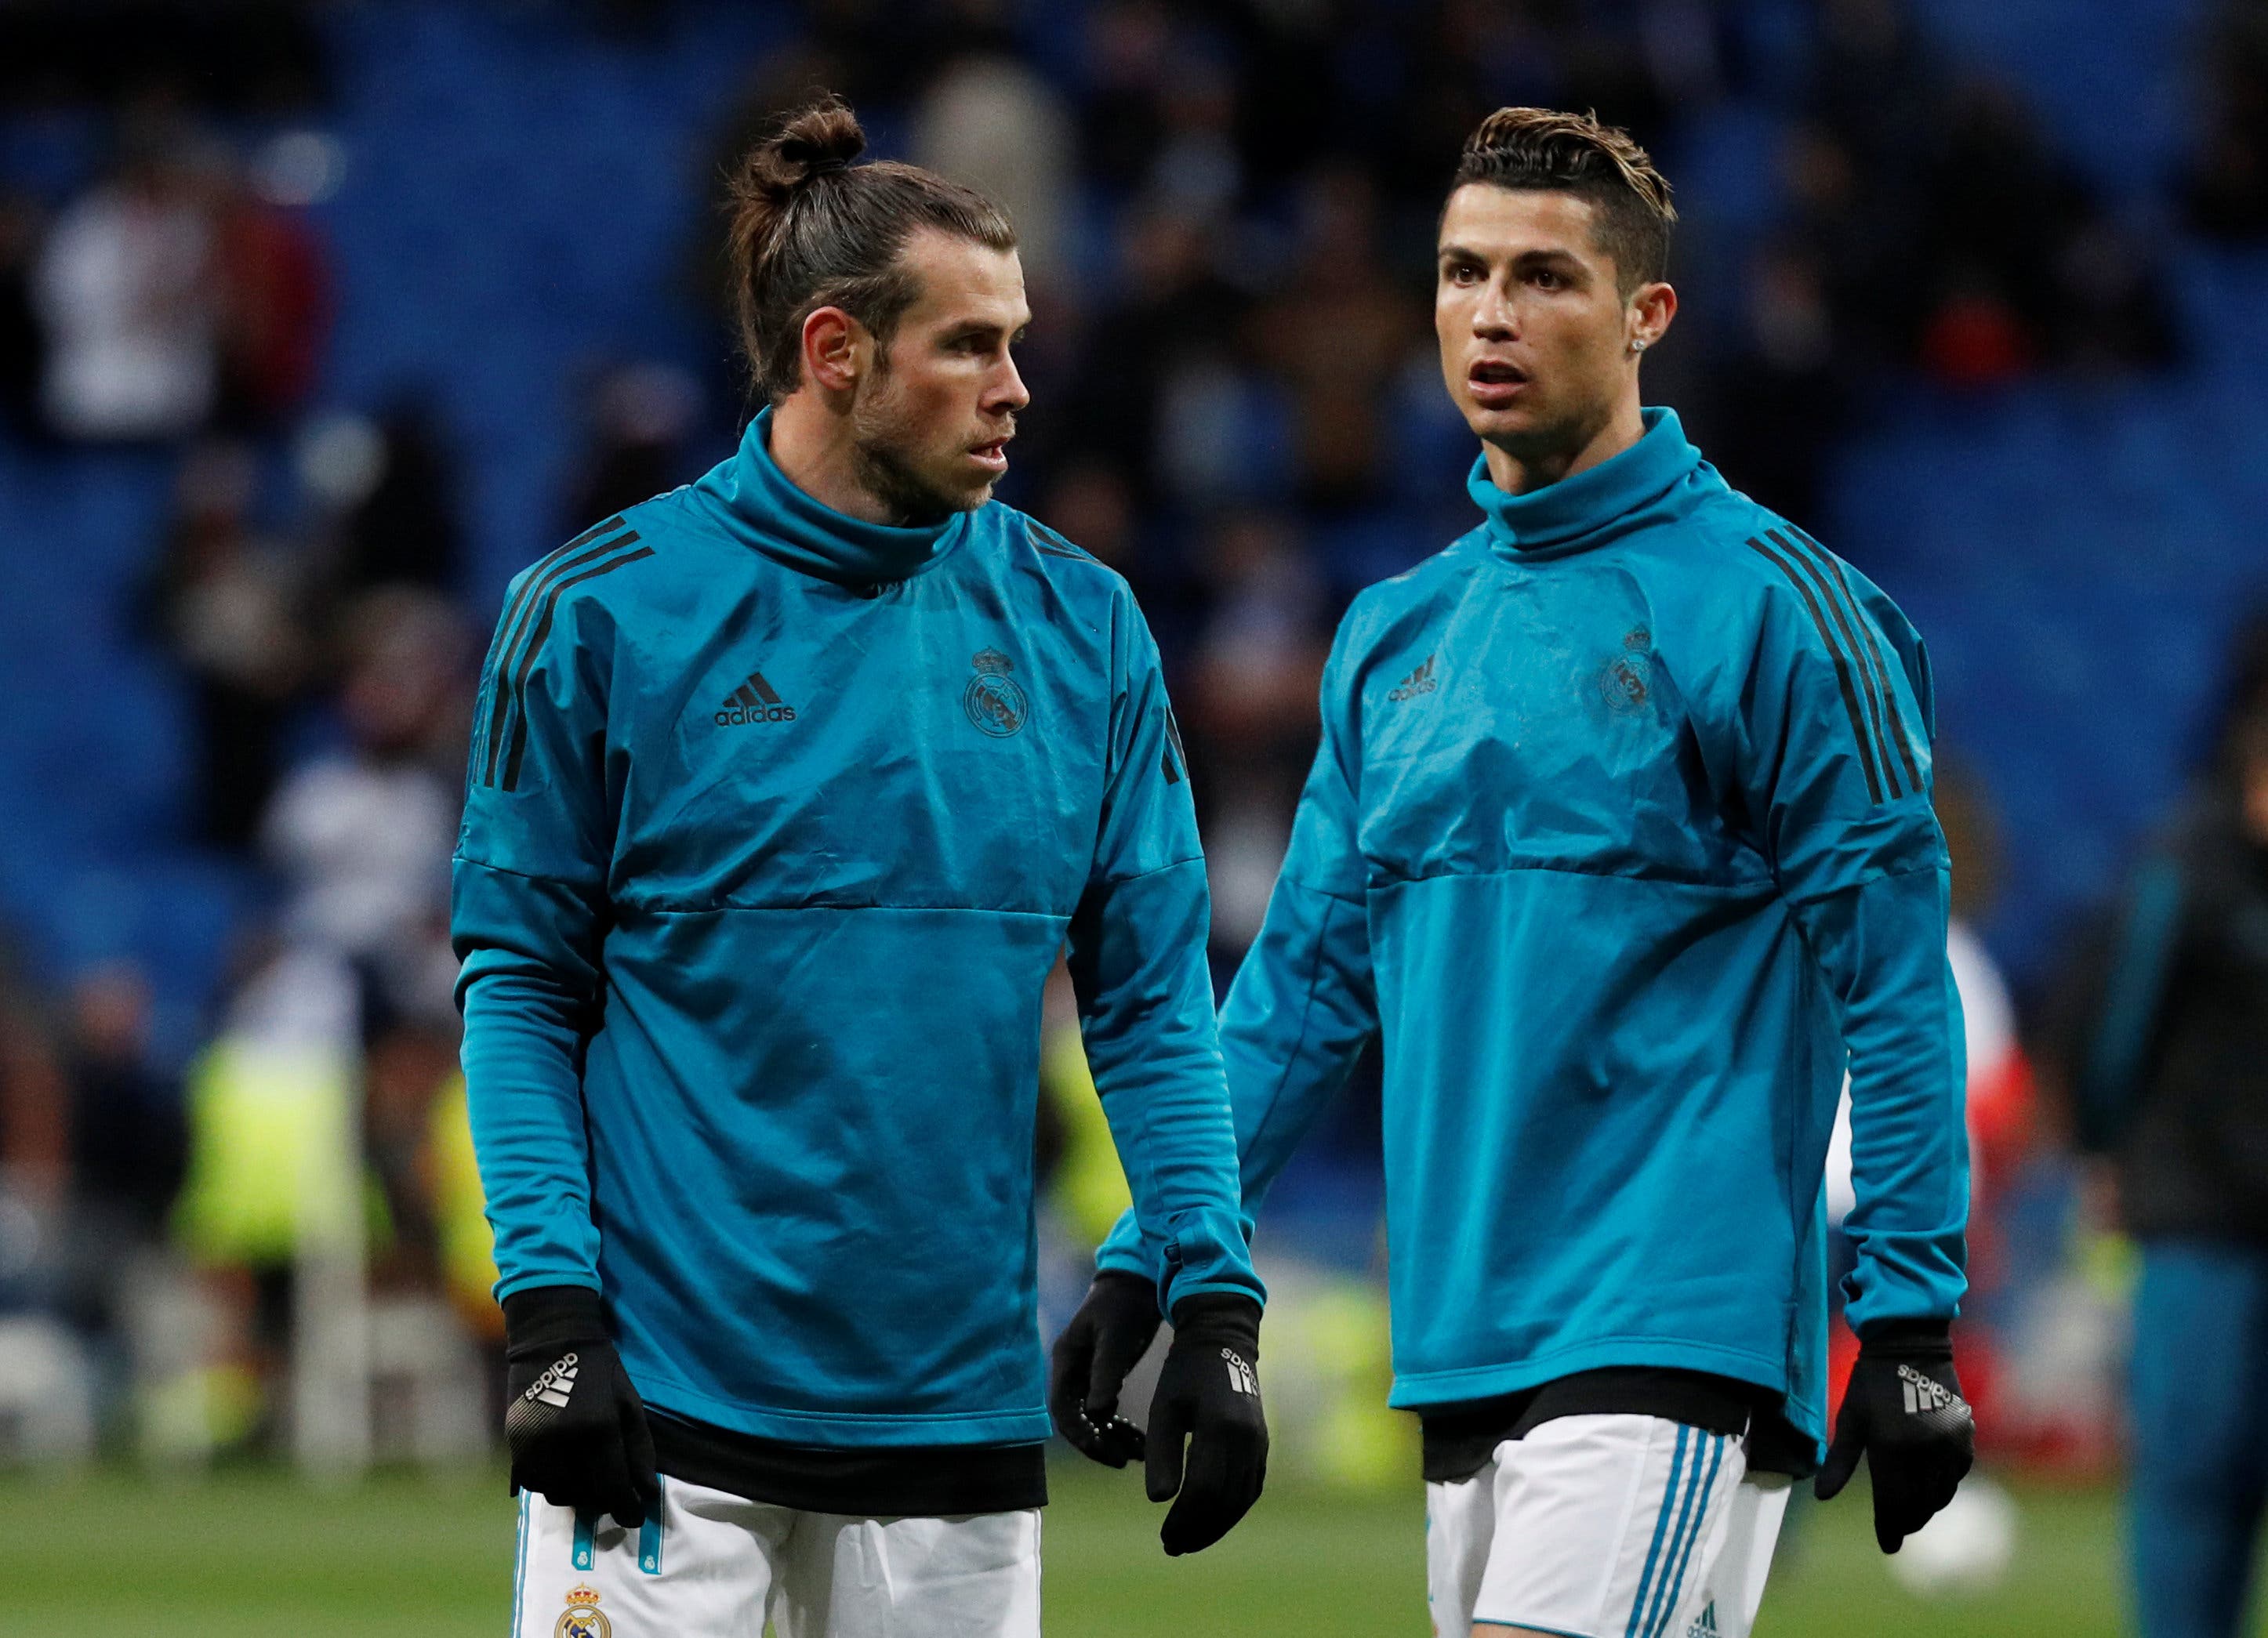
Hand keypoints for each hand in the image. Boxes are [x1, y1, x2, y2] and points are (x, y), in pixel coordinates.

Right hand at [502, 1285, 659, 1529]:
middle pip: (585, 1496)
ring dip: (576, 1494)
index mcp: (598, 1429)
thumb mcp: (630, 1404)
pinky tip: (565, 1470)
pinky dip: (551, 1484)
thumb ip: (639, 1451)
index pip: (613, 1488)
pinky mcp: (514, 1443)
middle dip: (604, 1500)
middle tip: (615, 1494)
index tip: (635, 1516)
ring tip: (589, 1480)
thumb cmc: (600, 1369)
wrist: (552, 1339)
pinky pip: (533, 1482)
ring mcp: (534, 1444)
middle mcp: (562, 1442)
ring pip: (556, 1494)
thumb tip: (646, 1493)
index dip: (627, 1509)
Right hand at [1049, 1270, 1161, 1466]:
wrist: (1141, 1280)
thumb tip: (1097, 1413)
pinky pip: (1107, 1411)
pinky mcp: (1105, 1376)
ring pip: (1093, 1419)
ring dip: (1112, 1438)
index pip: (1063, 1407)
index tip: (1103, 1449)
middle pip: (1076, 1419)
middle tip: (1124, 1461)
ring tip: (1139, 1454)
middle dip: (1097, 1442)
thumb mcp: (1116, 1337)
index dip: (1079, 1433)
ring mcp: (1088, 1374)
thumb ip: (1105, 1373)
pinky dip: (1121, 1427)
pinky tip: (1140, 1440)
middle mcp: (1072, 1370)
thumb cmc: (1125, 1304)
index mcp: (1066, 1359)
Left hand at [1146, 1294, 1267, 1555]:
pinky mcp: (1262, 1445)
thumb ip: (1162, 1454)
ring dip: (1216, 1525)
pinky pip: (1251, 1488)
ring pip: (1241, 1499)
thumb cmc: (1183, 1373)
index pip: (1204, 1490)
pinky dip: (1232, 1509)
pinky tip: (1211, 1520)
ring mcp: (1259, 1443)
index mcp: (1221, 1428)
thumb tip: (1158, 1501)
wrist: (1222, 1341)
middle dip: (1199, 1530)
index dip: (1184, 1519)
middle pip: (1225, 1501)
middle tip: (1172, 1547)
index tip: (1164, 1536)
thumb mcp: (1164, 1408)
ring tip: (1188, 1541)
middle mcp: (1247, 1440)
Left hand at [1814, 1320, 1974, 1551]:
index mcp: (1891, 1447)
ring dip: (1927, 1507)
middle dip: (1908, 1521)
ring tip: (1913, 1514)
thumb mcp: (1850, 1419)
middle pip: (1919, 1504)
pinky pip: (1957, 1474)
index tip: (1887, 1546)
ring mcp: (1948, 1444)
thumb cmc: (1871, 1382)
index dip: (1890, 1527)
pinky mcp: (1965, 1436)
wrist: (1910, 1345)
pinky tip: (1932, 1488)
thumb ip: (1839, 1461)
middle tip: (1898, 1531)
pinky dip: (1944, 1486)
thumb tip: (1822, 1496)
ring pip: (1941, 1493)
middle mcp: (1924, 1450)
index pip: (1893, 1503)